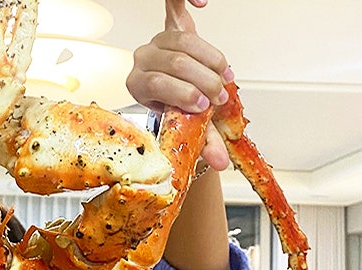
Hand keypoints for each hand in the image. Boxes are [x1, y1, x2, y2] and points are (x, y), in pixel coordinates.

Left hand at [126, 0, 231, 169]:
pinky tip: (202, 3)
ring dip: (211, 59)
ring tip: (224, 76)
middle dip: (202, 80)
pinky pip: (175, 5)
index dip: (183, 93)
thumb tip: (221, 162)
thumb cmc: (177, 109)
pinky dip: (188, 0)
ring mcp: (157, 40)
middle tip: (219, 96)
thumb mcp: (185, 127)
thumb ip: (203, 143)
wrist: (175, 90)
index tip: (204, 106)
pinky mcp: (172, 25)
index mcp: (137, 84)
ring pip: (185, 42)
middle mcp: (142, 59)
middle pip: (174, 62)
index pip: (156, 83)